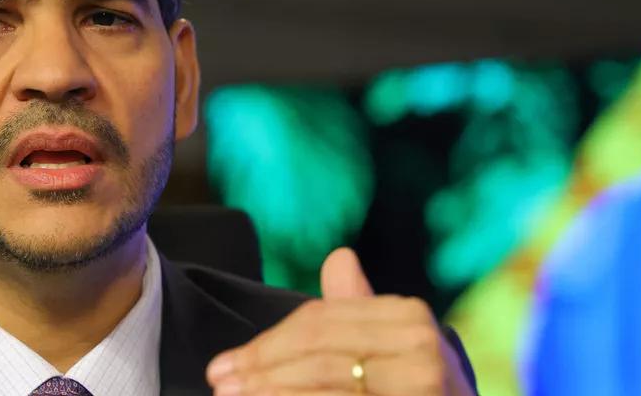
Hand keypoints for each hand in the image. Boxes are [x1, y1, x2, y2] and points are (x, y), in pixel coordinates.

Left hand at [205, 248, 473, 394]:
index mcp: (408, 317)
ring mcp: (421, 384)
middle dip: (260, 370)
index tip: (223, 363)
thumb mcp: (391, 346)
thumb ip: (358, 308)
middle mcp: (421, 346)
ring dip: (271, 394)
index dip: (266, 342)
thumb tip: (339, 257)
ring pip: (325, 386)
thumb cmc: (414, 390)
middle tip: (219, 383)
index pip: (320, 322)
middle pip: (318, 353)